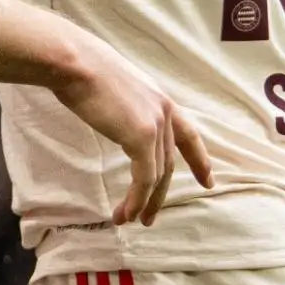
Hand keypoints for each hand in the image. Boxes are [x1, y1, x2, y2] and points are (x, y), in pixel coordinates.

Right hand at [49, 40, 213, 224]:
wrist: (76, 63)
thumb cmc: (85, 70)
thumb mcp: (116, 89)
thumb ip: (125, 106)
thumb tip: (115, 113)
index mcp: (161, 100)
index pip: (189, 136)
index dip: (200, 160)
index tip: (208, 181)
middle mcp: (164, 113)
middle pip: (168, 164)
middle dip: (159, 195)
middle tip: (148, 217)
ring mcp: (155, 125)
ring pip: (157, 175)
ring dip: (143, 202)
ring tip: (130, 221)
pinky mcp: (141, 138)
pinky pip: (144, 178)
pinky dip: (136, 199)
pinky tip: (126, 213)